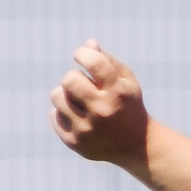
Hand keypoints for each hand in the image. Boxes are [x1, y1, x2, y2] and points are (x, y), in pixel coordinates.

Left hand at [51, 41, 148, 165]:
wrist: (136, 146)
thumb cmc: (128, 105)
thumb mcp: (126, 81)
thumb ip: (107, 60)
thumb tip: (88, 44)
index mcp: (118, 92)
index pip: (92, 61)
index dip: (82, 53)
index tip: (81, 56)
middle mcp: (103, 111)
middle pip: (69, 79)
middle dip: (73, 77)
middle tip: (82, 85)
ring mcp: (87, 129)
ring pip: (57, 96)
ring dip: (66, 95)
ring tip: (79, 101)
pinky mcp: (75, 143)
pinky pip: (54, 116)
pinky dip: (62, 113)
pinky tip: (77, 117)